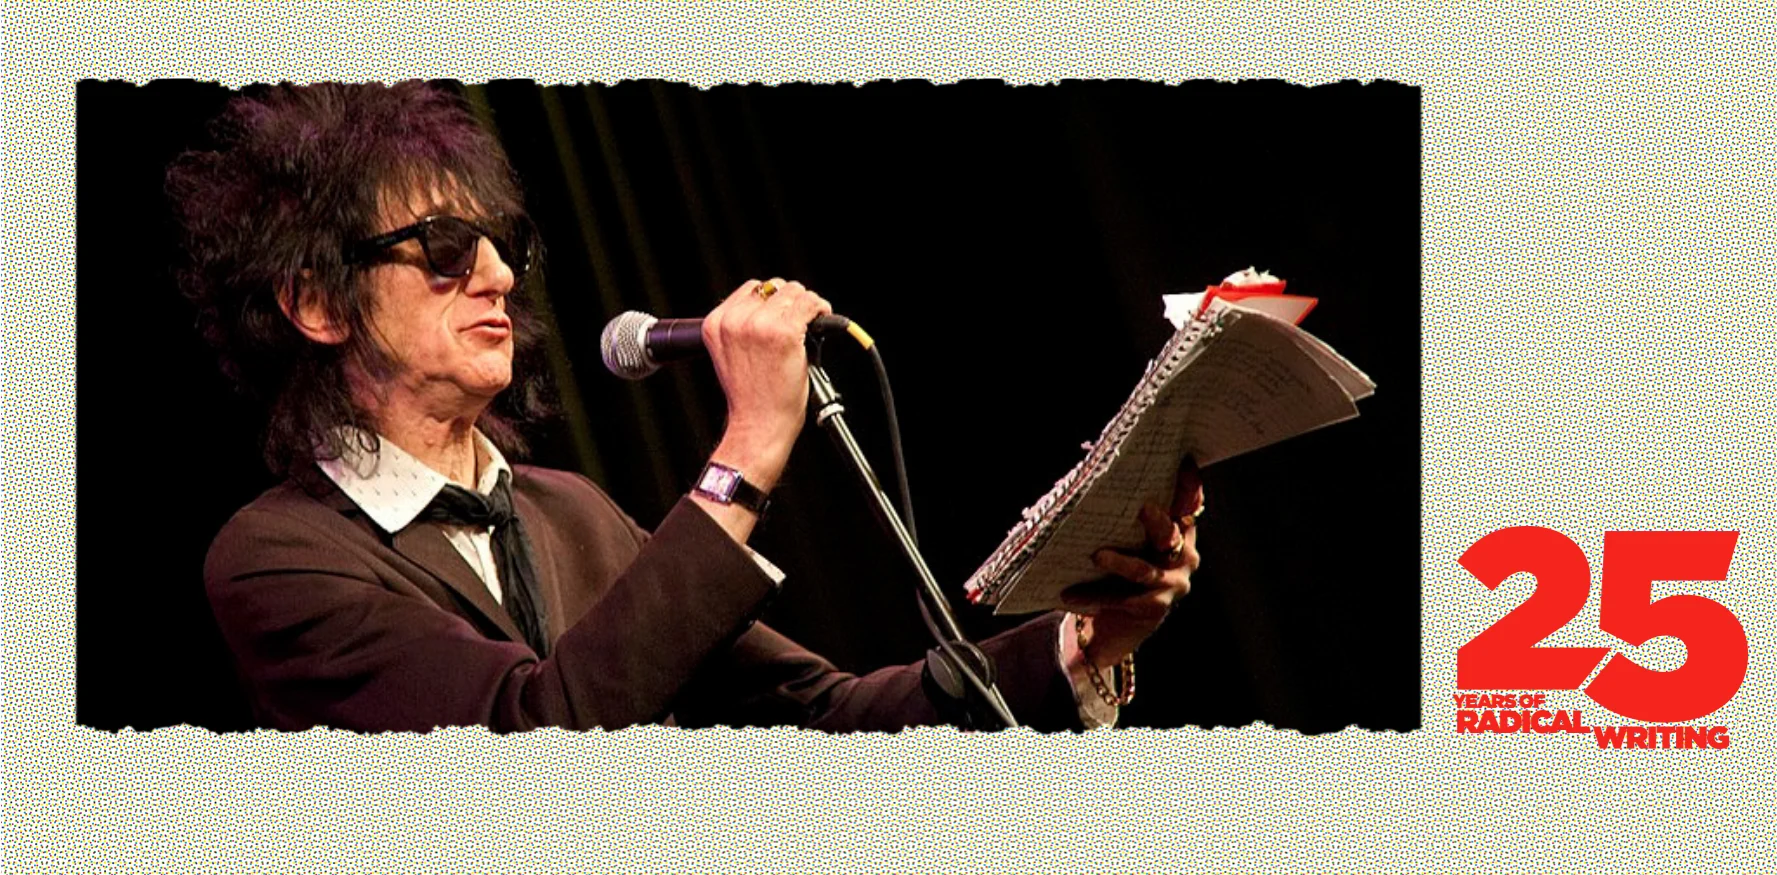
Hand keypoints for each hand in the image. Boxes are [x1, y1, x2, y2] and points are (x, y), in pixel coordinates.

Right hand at [703, 278, 832, 489]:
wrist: (758, 425)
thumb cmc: (750, 397)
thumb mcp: (731, 355)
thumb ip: (742, 328)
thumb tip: (774, 307)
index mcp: (716, 324)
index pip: (751, 289)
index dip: (772, 302)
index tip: (783, 316)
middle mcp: (735, 320)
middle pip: (775, 287)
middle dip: (791, 302)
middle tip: (800, 324)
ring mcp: (760, 325)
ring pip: (795, 292)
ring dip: (808, 305)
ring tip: (811, 325)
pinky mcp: (785, 332)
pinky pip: (812, 305)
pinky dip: (822, 310)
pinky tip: (821, 323)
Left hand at [1062, 459, 1203, 667]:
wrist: (1116, 624)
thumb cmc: (1118, 570)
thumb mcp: (1126, 540)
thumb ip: (1126, 516)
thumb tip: (1095, 478)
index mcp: (1179, 531)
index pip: (1189, 504)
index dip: (1190, 485)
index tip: (1186, 463)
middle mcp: (1184, 555)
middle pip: (1169, 534)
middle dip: (1155, 521)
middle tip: (1142, 508)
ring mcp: (1172, 583)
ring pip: (1143, 570)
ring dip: (1118, 563)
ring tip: (1097, 556)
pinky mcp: (1154, 608)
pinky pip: (1121, 598)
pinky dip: (1093, 595)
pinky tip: (1069, 594)